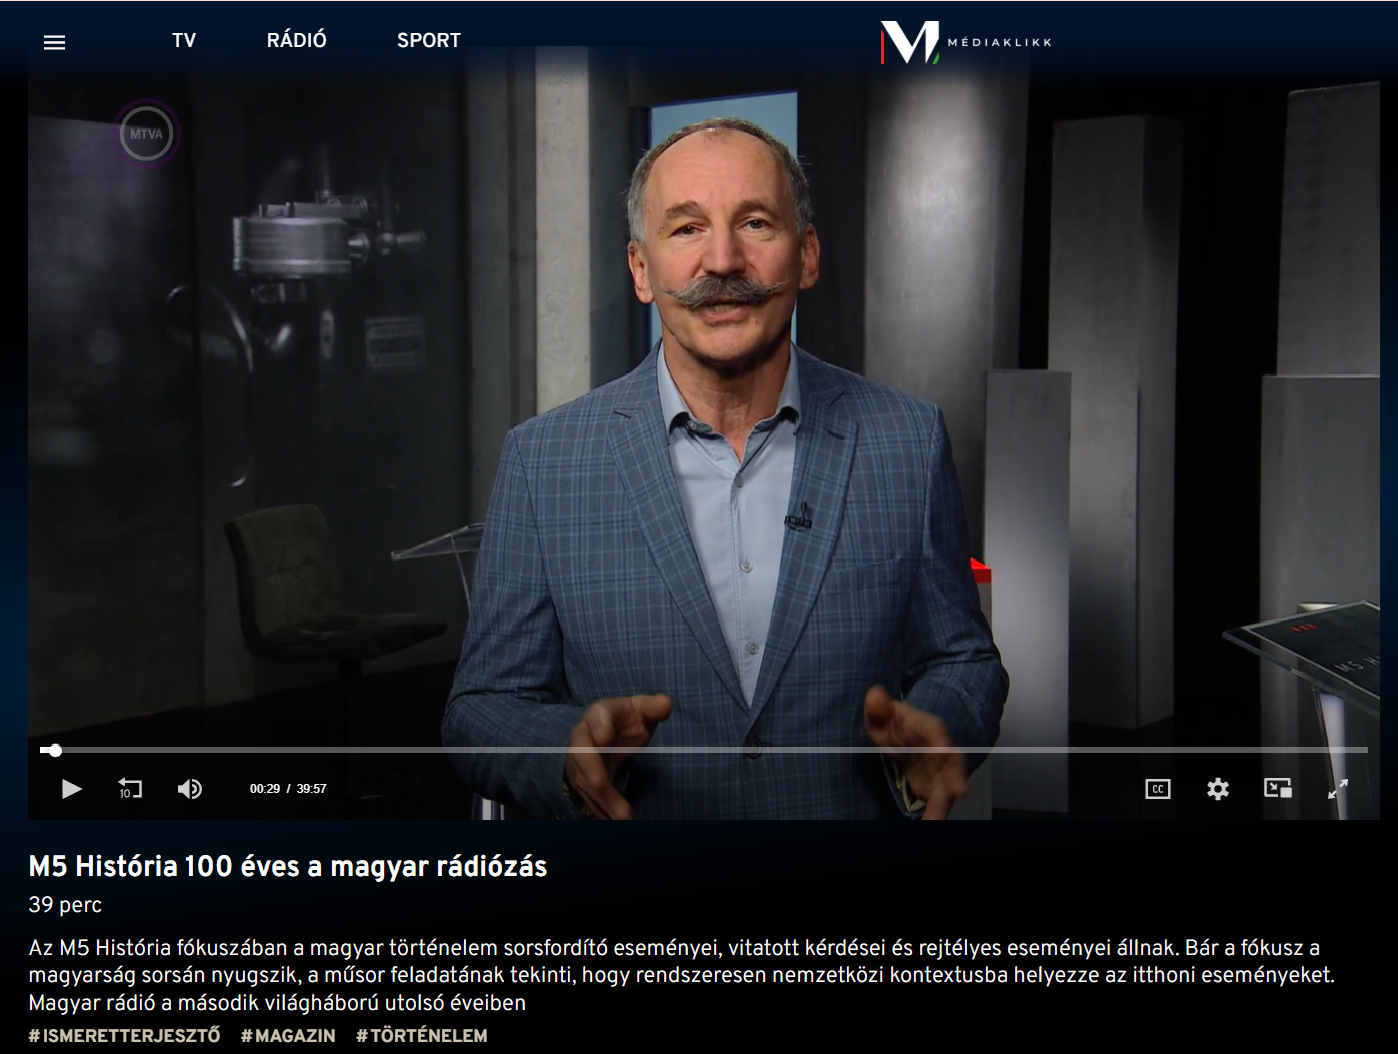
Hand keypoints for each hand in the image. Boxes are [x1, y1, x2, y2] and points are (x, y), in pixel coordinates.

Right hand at [565, 694, 671, 819]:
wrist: (608, 734)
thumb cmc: (627, 719)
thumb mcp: (641, 709)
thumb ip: (653, 707)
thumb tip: (666, 704)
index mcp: (599, 713)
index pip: (596, 717)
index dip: (598, 727)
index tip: (605, 740)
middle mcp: (583, 737)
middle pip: (582, 756)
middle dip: (594, 774)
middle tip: (603, 788)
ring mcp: (579, 761)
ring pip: (585, 782)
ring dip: (602, 801)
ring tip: (623, 819)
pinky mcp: (582, 781)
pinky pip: (589, 798)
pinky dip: (601, 812)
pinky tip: (615, 823)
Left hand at [864, 686, 968, 819]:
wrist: (904, 739)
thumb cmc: (893, 724)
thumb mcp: (881, 713)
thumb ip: (878, 707)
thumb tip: (874, 696)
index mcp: (926, 727)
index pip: (935, 730)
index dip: (940, 740)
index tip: (943, 749)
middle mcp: (939, 750)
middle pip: (952, 763)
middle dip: (956, 777)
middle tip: (960, 792)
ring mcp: (939, 771)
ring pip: (946, 788)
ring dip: (943, 805)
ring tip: (935, 821)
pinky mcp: (934, 789)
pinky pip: (936, 804)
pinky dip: (934, 816)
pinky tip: (928, 825)